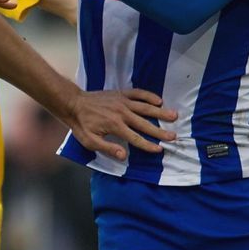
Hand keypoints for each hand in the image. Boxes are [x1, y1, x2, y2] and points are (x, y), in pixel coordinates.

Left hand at [63, 88, 177, 160]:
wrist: (73, 103)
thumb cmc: (82, 125)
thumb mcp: (90, 141)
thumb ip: (107, 148)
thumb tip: (124, 156)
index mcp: (115, 126)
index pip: (136, 138)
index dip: (148, 145)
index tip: (160, 150)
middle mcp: (122, 113)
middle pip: (145, 124)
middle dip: (160, 131)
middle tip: (174, 136)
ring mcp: (122, 101)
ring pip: (145, 107)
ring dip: (160, 112)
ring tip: (175, 115)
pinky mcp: (121, 93)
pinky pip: (138, 93)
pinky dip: (149, 96)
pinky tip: (159, 100)